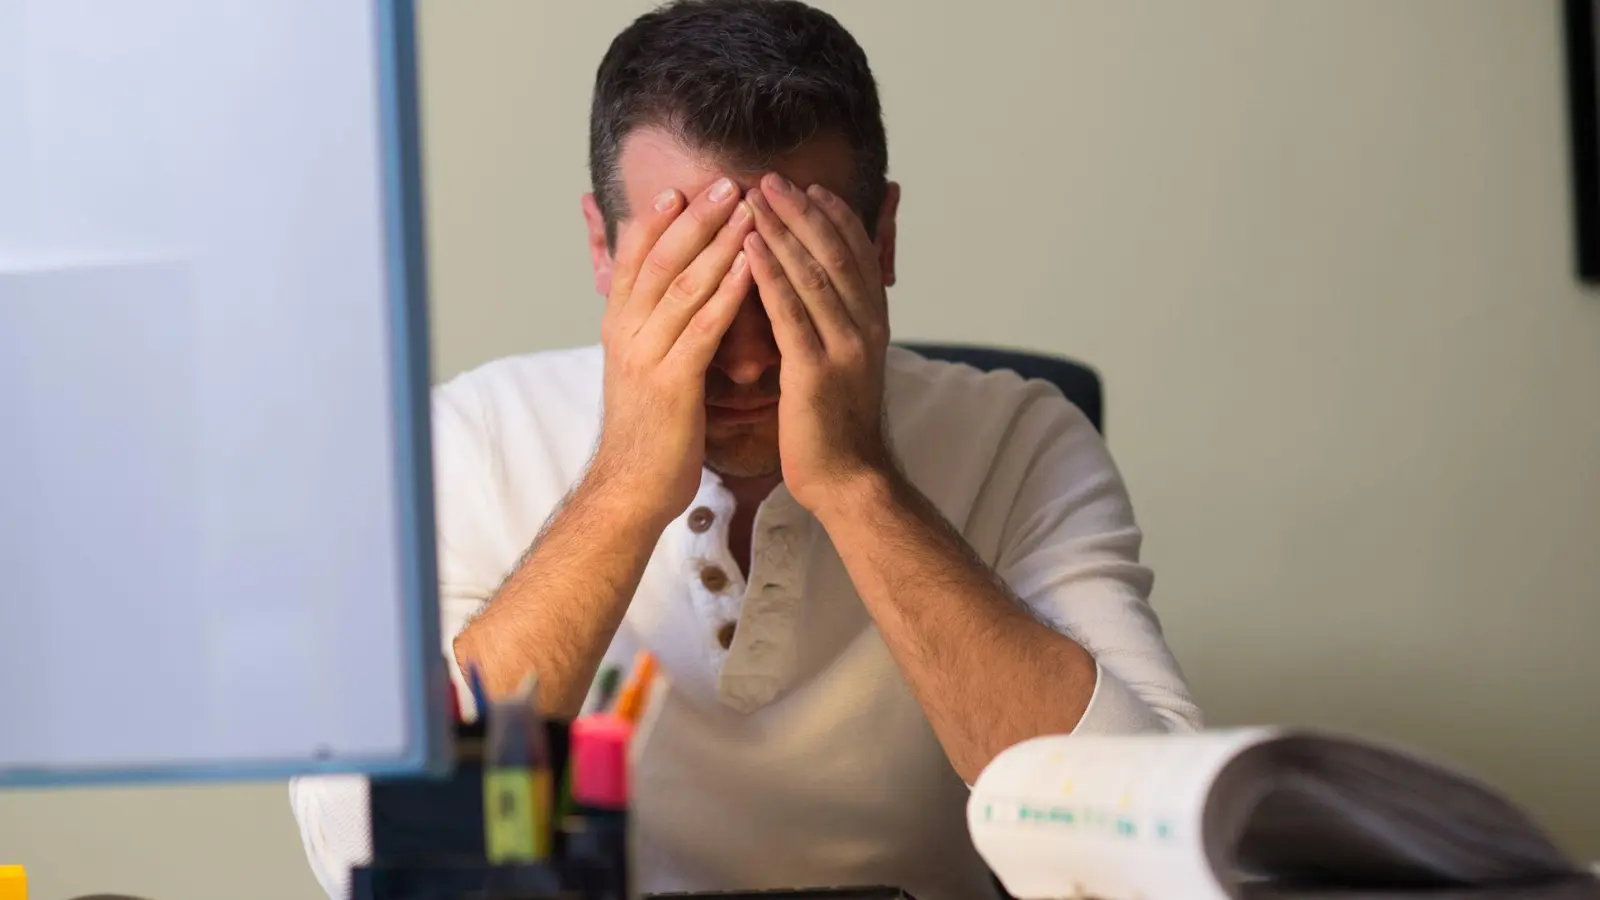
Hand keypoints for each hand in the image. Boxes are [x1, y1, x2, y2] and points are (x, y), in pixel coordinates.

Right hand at [592, 178, 754, 524]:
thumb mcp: (641, 368)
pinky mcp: (672, 384)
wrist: (630, 489)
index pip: (634, 259)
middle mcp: (626, 333)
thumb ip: (650, 329)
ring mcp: (646, 356)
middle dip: (694, 218)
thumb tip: (665, 298)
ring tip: (748, 208)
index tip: (684, 187)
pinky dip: (726, 292)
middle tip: (726, 182)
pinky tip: (750, 267)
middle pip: (659, 260)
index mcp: (618, 326)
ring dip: (717, 242)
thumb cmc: (647, 431)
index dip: (657, 220)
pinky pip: (702, 327)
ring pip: (681, 285)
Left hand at [744, 174, 893, 513]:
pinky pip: (790, 313)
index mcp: (873, 323)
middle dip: (803, 212)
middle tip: (771, 178)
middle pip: (836, 253)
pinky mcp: (816, 371)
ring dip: (782, 231)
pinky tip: (748, 247)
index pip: (856, 254)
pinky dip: (769, 275)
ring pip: (814, 274)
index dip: (833, 217)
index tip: (807, 187)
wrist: (849, 479)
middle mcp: (865, 328)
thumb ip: (839, 325)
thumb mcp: (848, 364)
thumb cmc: (837, 425)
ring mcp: (844, 348)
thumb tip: (826, 294)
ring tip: (753, 197)